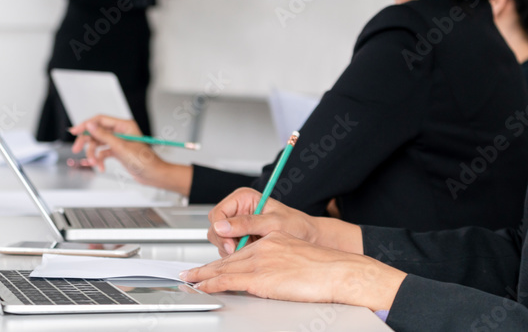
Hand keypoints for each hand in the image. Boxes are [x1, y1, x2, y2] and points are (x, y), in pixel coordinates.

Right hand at [69, 115, 191, 194]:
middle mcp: (121, 132)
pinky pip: (103, 153)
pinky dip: (100, 160)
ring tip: (93, 163)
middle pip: (97, 132)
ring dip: (93, 154)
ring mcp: (119, 142)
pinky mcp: (118, 151)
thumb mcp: (121, 148)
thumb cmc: (145, 161)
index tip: (75, 131)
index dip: (86, 125)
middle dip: (87, 142)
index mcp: (124, 125)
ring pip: (98, 144)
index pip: (100, 120)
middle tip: (76, 149)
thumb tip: (90, 125)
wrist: (153, 175)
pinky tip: (101, 167)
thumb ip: (104, 136)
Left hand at [180, 231, 405, 310]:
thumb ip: (280, 261)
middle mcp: (263, 248)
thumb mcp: (298, 255)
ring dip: (204, 275)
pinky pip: (230, 280)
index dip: (221, 259)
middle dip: (206, 267)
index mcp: (272, 241)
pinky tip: (204, 286)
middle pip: (228, 258)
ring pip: (224, 268)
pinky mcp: (261, 278)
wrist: (337, 270)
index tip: (209, 265)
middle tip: (190, 272)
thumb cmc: (325, 268)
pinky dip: (213, 283)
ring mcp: (261, 262)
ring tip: (191, 279)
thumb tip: (271, 274)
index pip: (240, 250)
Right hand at [206, 187, 323, 255]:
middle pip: (215, 227)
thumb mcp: (272, 223)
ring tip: (252, 249)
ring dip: (231, 249)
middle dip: (225, 242)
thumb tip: (222, 226)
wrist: (308, 237)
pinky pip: (228, 248)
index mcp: (243, 198)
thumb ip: (247, 224)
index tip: (231, 245)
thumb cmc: (296, 225)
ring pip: (220, 239)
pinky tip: (251, 253)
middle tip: (239, 251)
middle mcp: (238, 209)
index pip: (217, 214)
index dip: (220, 230)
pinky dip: (236, 254)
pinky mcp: (241, 237)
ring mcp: (238, 224)